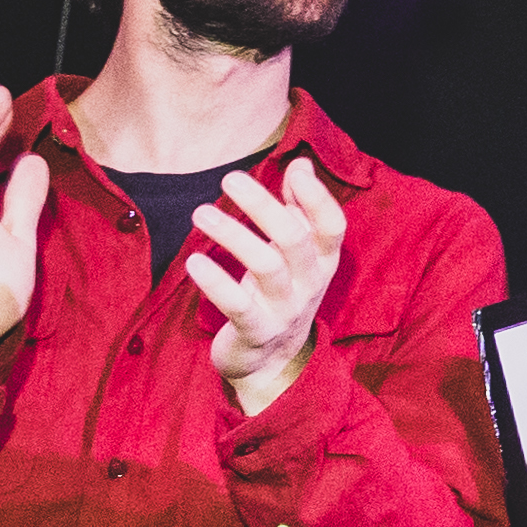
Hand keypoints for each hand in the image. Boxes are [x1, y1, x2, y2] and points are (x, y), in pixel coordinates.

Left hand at [184, 156, 345, 416]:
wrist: (273, 363)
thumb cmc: (281, 295)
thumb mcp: (298, 256)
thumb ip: (300, 209)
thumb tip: (303, 163)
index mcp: (323, 262)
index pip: (332, 227)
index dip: (318, 199)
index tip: (295, 171)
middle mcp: (310, 284)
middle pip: (294, 239)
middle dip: (262, 205)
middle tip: (229, 179)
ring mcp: (285, 310)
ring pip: (266, 266)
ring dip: (232, 235)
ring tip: (201, 213)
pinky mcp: (256, 331)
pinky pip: (237, 304)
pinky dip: (215, 281)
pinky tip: (194, 261)